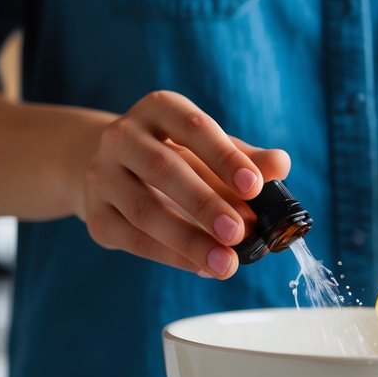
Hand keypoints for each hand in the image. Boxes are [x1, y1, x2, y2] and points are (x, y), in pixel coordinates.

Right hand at [75, 90, 290, 277]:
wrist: (114, 170)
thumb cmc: (179, 158)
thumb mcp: (213, 150)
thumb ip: (247, 159)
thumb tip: (281, 164)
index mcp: (159, 109)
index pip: (193, 126)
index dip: (224, 157)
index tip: (254, 187)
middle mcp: (122, 136)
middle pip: (163, 169)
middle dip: (205, 204)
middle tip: (240, 233)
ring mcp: (102, 176)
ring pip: (143, 210)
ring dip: (188, 240)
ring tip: (227, 263)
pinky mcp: (96, 215)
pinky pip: (133, 239)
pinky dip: (170, 256)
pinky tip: (202, 267)